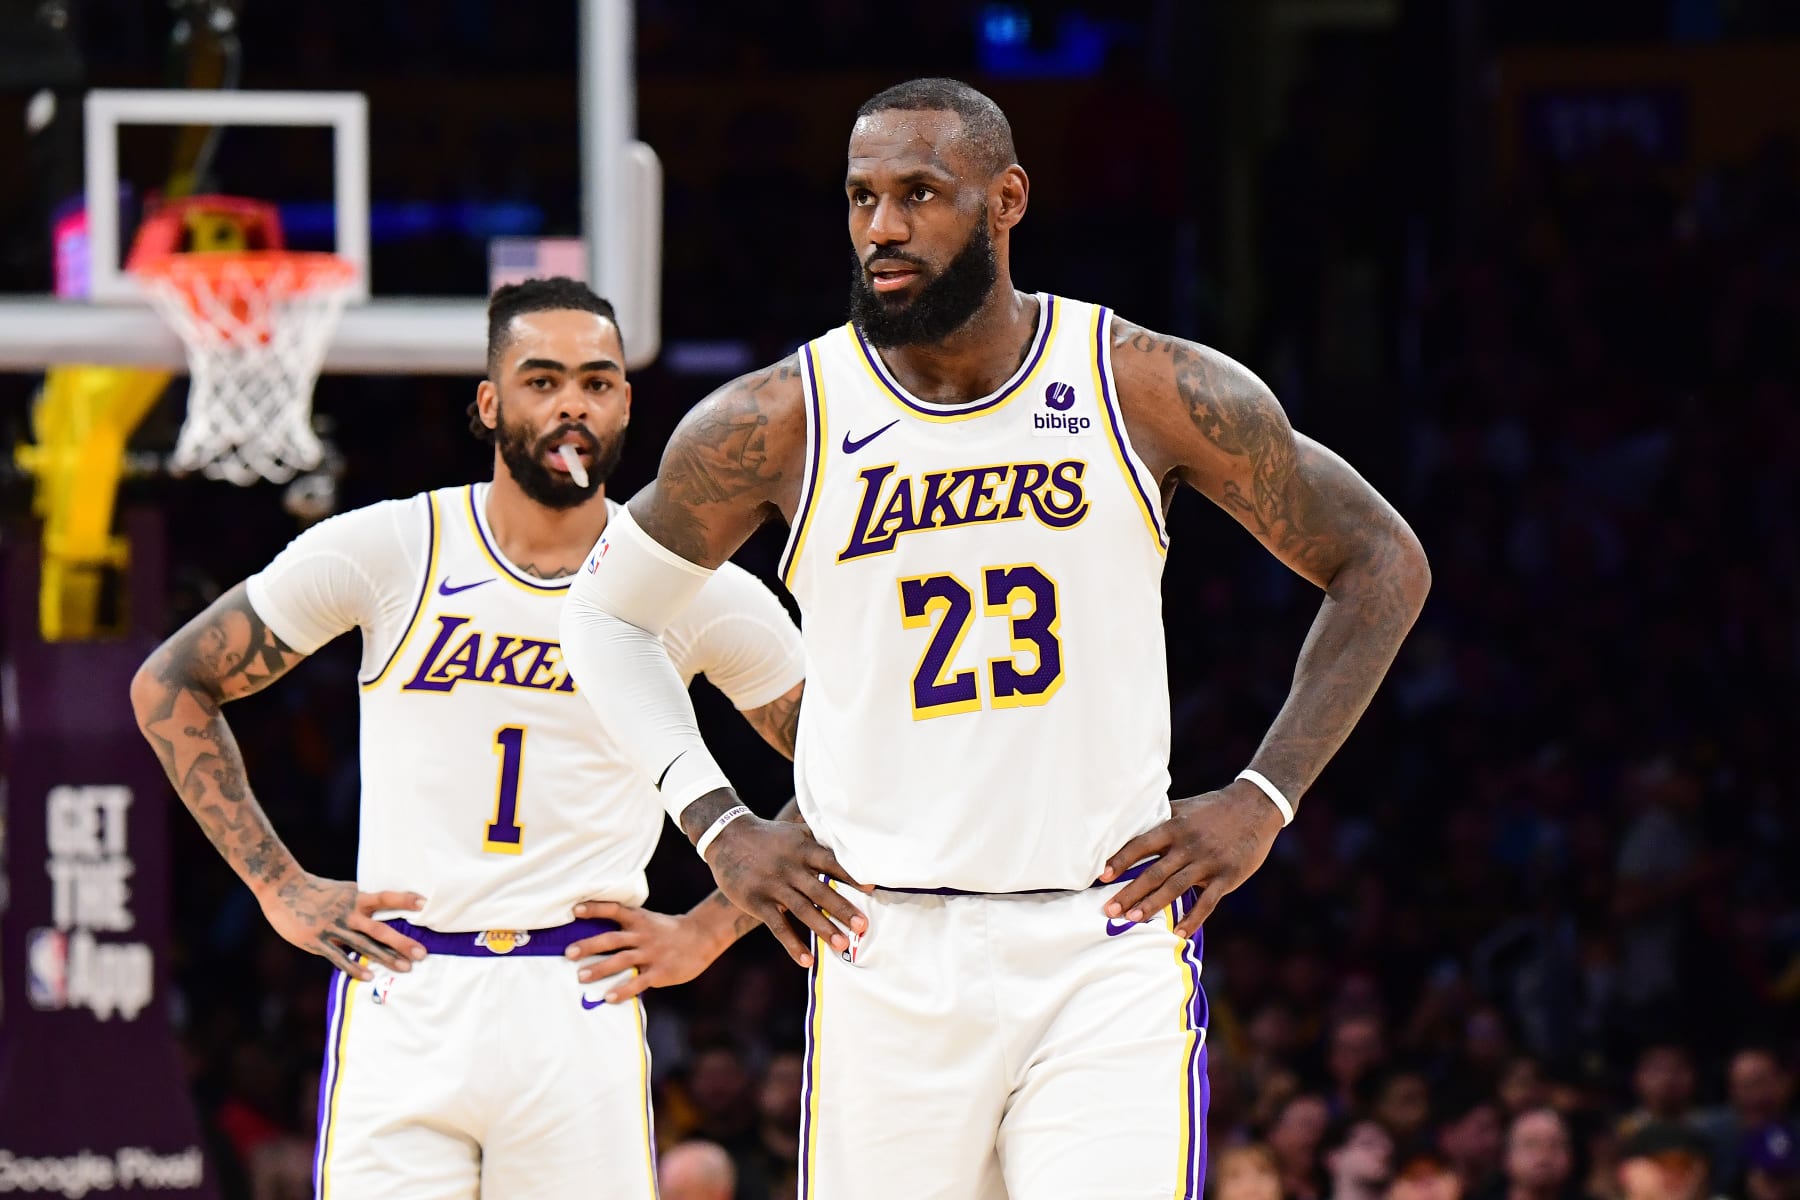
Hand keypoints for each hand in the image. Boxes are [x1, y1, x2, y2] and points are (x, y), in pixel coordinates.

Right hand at [258, 874, 426, 979]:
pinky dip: (354, 968)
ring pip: (363, 946)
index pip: (385, 897)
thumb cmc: (316, 891)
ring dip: (385, 958)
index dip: (404, 899)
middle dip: (402, 942)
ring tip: (405, 968)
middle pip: (379, 929)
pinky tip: (369, 977)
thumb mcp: (342, 892)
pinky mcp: (316, 941)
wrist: (282, 888)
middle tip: (422, 953)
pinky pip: (338, 957)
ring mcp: (331, 928)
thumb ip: (360, 904)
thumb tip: (381, 913)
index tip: (425, 903)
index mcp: (355, 898)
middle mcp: (347, 912)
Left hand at [564, 901, 724, 1001]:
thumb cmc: (668, 931)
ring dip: (600, 968)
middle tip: (568, 953)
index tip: (575, 911)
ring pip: (622, 960)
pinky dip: (623, 990)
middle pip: (612, 939)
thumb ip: (627, 928)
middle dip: (589, 945)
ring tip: (581, 976)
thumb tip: (594, 939)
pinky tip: (609, 997)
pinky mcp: (660, 971)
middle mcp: (643, 935)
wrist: (702, 937)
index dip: (594, 909)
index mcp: (639, 919)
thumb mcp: (649, 921)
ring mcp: (652, 953)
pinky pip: (639, 982)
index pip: (614, 910)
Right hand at [705, 816, 868, 967]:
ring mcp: (773, 886)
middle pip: (821, 890)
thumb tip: (853, 846)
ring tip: (842, 945)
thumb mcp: (794, 832)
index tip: (872, 889)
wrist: (726, 837)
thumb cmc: (770, 837)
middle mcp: (790, 867)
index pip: (832, 862)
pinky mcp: (758, 902)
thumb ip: (820, 841)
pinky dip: (793, 944)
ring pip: (802, 910)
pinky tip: (807, 960)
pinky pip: (778, 927)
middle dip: (843, 909)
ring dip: (824, 929)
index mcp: (802, 849)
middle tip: (863, 926)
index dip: (851, 876)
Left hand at [1100, 780, 1284, 937]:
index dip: (1120, 861)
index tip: (1102, 876)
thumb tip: (1130, 826)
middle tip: (1109, 910)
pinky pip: (1207, 902)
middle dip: (1129, 892)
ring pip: (1175, 888)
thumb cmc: (1214, 808)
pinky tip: (1177, 933)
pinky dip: (1192, 919)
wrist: (1257, 806)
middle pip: (1153, 872)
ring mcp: (1208, 862)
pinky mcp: (1227, 876)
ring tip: (1133, 919)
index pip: (1140, 845)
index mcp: (1175, 827)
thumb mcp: (1185, 808)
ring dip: (1153, 906)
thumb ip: (1160, 820)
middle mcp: (1188, 845)